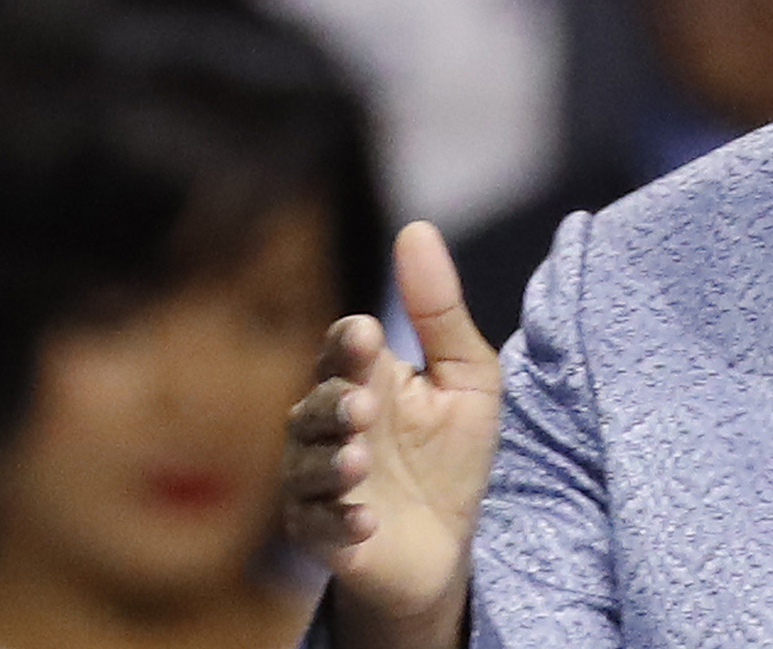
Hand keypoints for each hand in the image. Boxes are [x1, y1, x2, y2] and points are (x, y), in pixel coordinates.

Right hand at [284, 222, 501, 648]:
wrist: (447, 544)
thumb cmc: (452, 453)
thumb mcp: (467, 378)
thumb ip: (441, 312)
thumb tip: (416, 228)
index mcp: (364, 380)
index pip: (343, 349)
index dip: (351, 343)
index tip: (370, 335)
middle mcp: (330, 427)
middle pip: (313, 405)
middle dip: (334, 403)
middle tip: (362, 406)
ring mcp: (320, 483)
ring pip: (305, 465)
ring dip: (329, 462)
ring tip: (357, 460)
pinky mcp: (324, 536)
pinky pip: (318, 527)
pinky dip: (340, 523)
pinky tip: (364, 520)